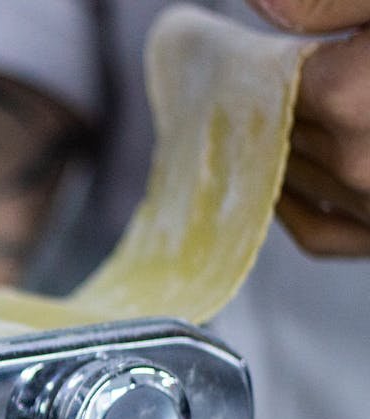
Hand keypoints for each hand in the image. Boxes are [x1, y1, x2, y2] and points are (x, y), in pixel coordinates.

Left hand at [250, 0, 369, 253]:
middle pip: (273, 130)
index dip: (250, 68)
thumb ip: (329, 0)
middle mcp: (356, 158)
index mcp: (349, 95)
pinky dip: (292, 209)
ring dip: (272, 153)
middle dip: (264, 108)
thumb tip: (259, 1)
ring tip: (267, 126)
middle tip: (250, 88)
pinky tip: (282, 186)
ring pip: (287, 177)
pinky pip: (318, 233)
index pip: (262, 85)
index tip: (224, 56)